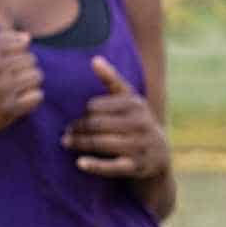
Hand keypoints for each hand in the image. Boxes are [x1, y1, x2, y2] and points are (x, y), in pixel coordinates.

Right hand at [0, 30, 42, 140]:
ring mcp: (3, 88)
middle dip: (24, 68)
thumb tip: (27, 37)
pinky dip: (32, 98)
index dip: (19, 52)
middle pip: (31, 59)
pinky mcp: (10, 108)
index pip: (21, 42)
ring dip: (30, 82)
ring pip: (36, 76)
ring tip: (18, 88)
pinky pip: (37, 96)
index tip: (10, 62)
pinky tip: (21, 100)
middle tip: (12, 78)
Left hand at [61, 55, 169, 178]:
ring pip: (101, 143)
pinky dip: (94, 165)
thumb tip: (94, 59)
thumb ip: (112, 81)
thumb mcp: (130, 101)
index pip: (98, 106)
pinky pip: (112, 166)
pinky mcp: (136, 166)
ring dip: (80, 143)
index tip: (77, 117)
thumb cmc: (137, 122)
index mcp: (136, 104)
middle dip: (78, 128)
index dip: (84, 112)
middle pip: (97, 124)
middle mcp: (140, 123)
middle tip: (66, 132)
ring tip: (66, 142)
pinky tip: (80, 163)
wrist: (159, 154)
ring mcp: (139, 146)